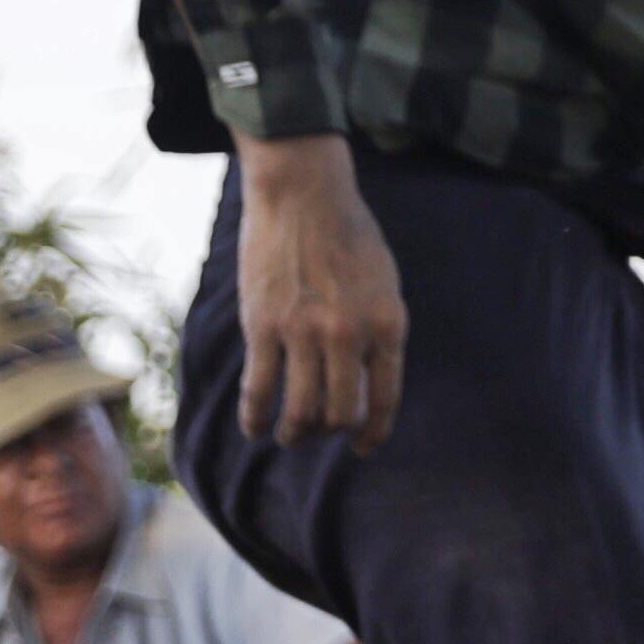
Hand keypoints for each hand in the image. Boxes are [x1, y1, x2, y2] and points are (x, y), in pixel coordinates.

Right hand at [235, 133, 408, 448]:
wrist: (304, 197)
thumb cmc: (350, 238)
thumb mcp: (385, 286)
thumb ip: (379, 332)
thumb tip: (367, 380)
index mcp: (388, 326)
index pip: (386, 399)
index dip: (373, 433)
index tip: (361, 447)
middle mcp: (350, 336)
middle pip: (341, 412)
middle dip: (331, 432)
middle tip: (321, 433)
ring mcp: (304, 333)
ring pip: (301, 410)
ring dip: (295, 434)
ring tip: (290, 438)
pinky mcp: (263, 326)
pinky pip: (258, 388)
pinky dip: (255, 417)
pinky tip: (254, 429)